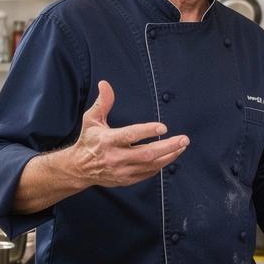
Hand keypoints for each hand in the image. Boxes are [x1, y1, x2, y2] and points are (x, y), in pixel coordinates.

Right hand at [66, 80, 188, 188]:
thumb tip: (105, 84)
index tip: (163, 126)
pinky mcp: (126, 180)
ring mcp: (122, 171)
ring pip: (150, 165)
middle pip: (146, 153)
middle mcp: (115, 157)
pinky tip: (169, 156)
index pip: (130, 135)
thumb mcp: (91, 120)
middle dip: (168, 146)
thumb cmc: (89, 141)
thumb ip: (102, 103)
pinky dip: (160, 165)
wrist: (80, 168)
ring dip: (169, 156)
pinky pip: (148, 173)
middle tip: (183, 139)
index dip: (147, 131)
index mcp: (107, 141)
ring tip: (181, 146)